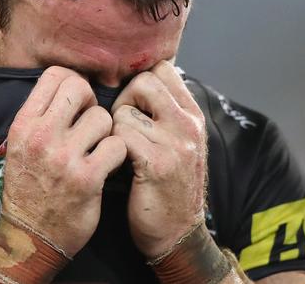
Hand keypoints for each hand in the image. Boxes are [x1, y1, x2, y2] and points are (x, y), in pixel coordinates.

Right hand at [1, 66, 126, 255]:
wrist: (29, 238)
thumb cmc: (28, 189)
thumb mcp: (20, 146)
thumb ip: (41, 116)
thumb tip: (71, 86)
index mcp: (23, 124)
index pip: (54, 75)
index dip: (73, 82)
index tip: (77, 102)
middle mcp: (41, 136)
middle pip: (79, 87)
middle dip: (91, 101)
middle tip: (90, 122)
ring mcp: (64, 158)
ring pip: (103, 117)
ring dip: (106, 131)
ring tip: (97, 147)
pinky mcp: (87, 179)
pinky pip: (117, 145)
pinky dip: (117, 154)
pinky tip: (107, 165)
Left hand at [111, 60, 206, 257]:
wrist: (177, 235)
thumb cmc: (169, 185)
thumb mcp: (179, 143)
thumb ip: (164, 112)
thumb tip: (136, 80)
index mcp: (193, 115)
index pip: (162, 69)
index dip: (139, 81)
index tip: (132, 105)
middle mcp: (188, 124)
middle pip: (144, 81)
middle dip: (123, 99)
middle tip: (121, 125)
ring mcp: (176, 144)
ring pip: (125, 110)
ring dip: (113, 128)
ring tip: (119, 148)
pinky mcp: (157, 165)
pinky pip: (120, 136)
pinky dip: (111, 148)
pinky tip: (116, 164)